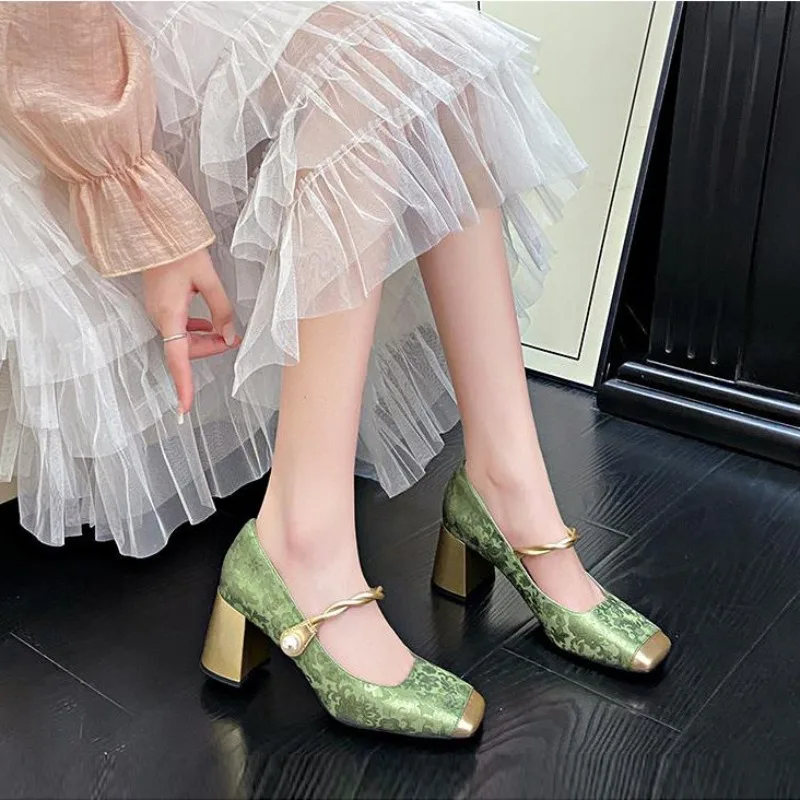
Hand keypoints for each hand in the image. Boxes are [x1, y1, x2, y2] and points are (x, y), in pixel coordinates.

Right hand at [142, 249, 238, 419]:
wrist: (154, 229)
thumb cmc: (180, 250)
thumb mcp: (209, 279)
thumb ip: (221, 310)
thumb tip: (229, 336)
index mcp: (169, 315)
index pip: (177, 358)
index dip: (182, 384)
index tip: (183, 408)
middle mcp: (159, 317)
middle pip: (185, 350)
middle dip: (210, 349)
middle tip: (234, 338)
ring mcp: (157, 312)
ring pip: (183, 340)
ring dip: (204, 339)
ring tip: (226, 330)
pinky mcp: (159, 305)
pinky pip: (178, 328)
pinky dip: (195, 330)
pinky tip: (208, 323)